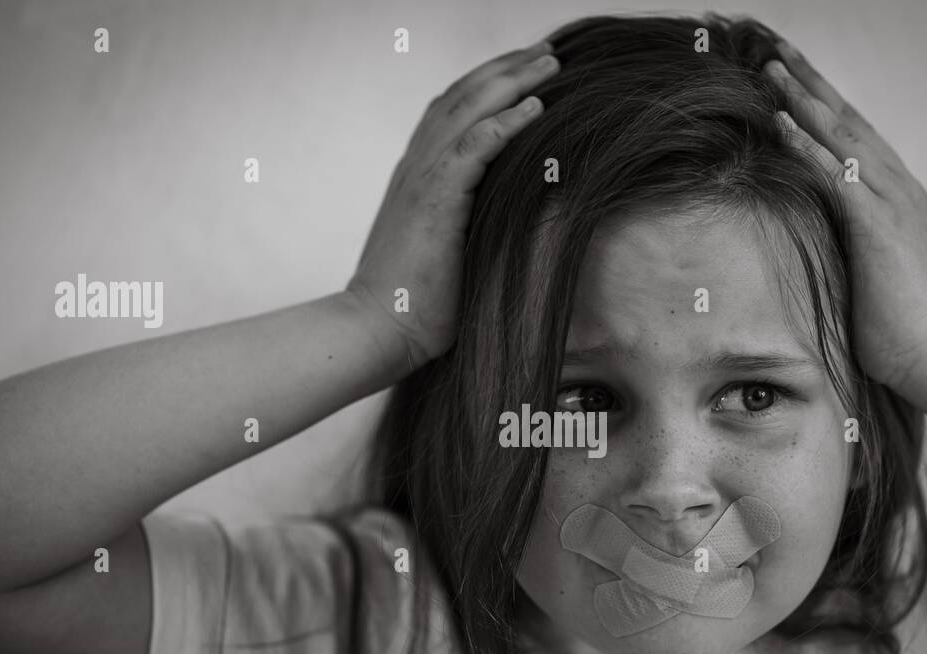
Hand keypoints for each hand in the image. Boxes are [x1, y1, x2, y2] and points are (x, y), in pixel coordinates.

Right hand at [347, 40, 559, 366]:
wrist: (377, 328)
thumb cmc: (413, 305)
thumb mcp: (446, 253)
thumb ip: (468, 225)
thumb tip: (512, 223)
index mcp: (418, 176)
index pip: (452, 111)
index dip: (488, 85)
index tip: (525, 72)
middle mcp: (417, 167)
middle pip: (463, 97)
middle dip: (506, 69)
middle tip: (546, 53)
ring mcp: (423, 180)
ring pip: (469, 110)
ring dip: (512, 82)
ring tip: (549, 65)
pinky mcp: (435, 201)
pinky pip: (474, 147)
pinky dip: (504, 122)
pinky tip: (534, 107)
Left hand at [765, 39, 926, 392]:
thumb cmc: (906, 324)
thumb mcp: (874, 271)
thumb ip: (852, 243)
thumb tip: (822, 240)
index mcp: (894, 196)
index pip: (853, 136)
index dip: (821, 101)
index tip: (790, 75)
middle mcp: (896, 187)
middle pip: (847, 120)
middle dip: (810, 82)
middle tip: (775, 48)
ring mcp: (890, 202)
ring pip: (842, 136)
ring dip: (804, 100)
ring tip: (771, 68)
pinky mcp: (879, 226)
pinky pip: (837, 174)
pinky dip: (809, 146)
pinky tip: (783, 122)